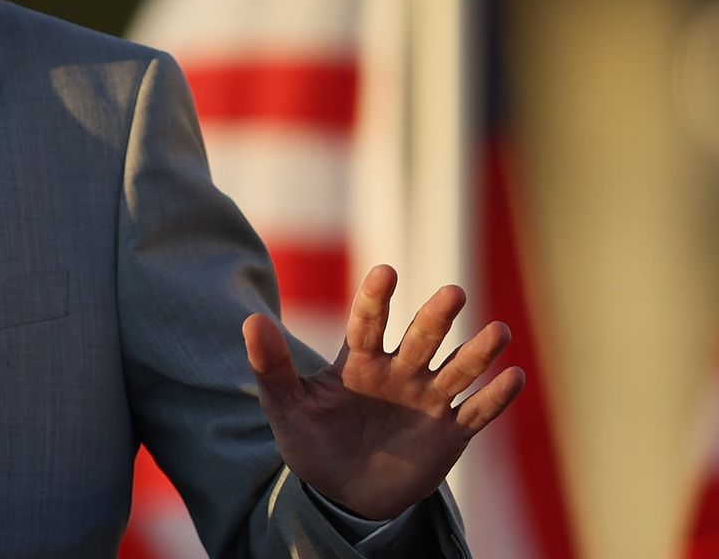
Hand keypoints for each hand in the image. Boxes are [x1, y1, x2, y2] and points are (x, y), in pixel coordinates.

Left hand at [241, 265, 524, 519]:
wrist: (342, 493)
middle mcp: (399, 373)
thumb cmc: (311, 442)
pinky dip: (495, 397)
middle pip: (421, 339)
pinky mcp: (449, 433)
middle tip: (452, 293)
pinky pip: (477, 412)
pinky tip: (513, 376)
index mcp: (358, 362)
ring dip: (478, 352)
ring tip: (498, 332)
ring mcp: (427, 401)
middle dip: (436, 318)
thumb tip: (251, 320)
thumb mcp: (284, 407)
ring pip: (457, 370)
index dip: (376, 299)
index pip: (367, 323)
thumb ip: (270, 367)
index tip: (385, 271)